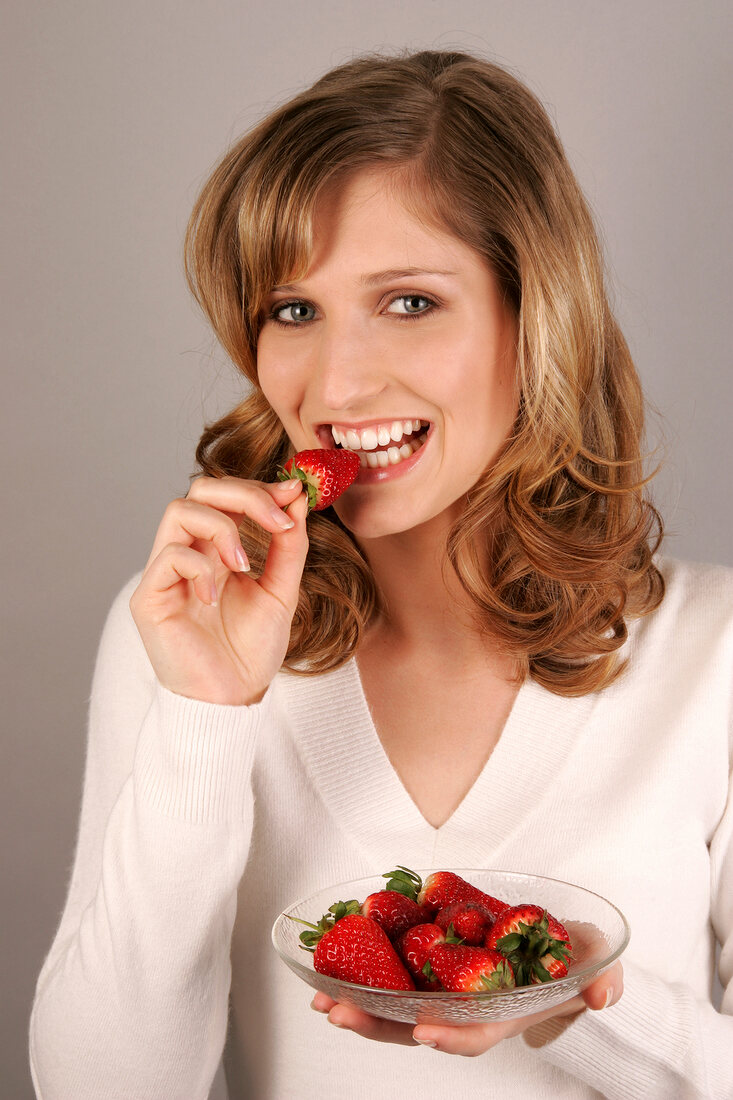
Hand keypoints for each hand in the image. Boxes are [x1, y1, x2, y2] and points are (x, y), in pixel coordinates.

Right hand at [129, 475, 307, 704]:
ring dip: (222, 527)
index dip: (259, 488)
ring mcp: (165, 573)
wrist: (233, 700)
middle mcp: (188, 553)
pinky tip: (215, 597)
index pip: (227, 495)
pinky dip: (199, 567)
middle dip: (244, 494)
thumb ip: (290, 546)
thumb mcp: (282, 590)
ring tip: (244, 564)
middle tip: (277, 518)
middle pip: (201, 489)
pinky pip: (168, 556)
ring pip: (179, 511)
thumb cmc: (251, 650)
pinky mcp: (149, 598)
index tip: (294, 492)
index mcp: (215, 549)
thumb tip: (298, 495)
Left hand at [310, 961, 622, 1055]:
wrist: (561, 944)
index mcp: (506, 1013)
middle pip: (419, 1026)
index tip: (424, 1030)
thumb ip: (605, 977)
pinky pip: (394, 974)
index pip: (476, 1033)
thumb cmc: (578, 957)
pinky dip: (363, 974)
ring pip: (398, 1008)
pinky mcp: (432, 962)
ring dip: (359, 1005)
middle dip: (379, 1025)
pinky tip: (331, 966)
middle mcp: (469, 1008)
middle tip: (338, 1013)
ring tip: (320, 999)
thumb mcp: (599, 962)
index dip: (451, 1035)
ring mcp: (447, 989)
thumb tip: (601, 993)